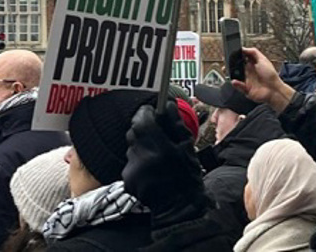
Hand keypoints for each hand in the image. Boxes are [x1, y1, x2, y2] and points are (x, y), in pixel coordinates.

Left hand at [123, 102, 208, 228]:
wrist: (180, 208)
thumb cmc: (187, 178)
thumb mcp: (187, 147)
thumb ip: (175, 124)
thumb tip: (168, 106)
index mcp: (157, 144)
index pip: (142, 118)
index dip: (146, 113)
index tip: (152, 113)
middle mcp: (141, 154)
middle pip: (134, 131)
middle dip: (144, 130)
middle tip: (157, 136)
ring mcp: (132, 167)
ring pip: (132, 147)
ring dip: (142, 147)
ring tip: (158, 158)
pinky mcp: (127, 178)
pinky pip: (130, 162)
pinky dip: (139, 162)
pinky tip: (152, 171)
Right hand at [231, 47, 293, 112]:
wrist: (274, 90)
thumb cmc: (271, 75)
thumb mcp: (263, 60)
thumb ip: (254, 52)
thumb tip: (243, 48)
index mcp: (253, 65)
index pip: (242, 59)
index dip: (237, 56)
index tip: (231, 54)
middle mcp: (249, 72)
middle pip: (237, 67)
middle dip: (232, 65)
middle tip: (228, 62)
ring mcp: (248, 80)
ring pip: (236, 76)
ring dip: (232, 74)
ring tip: (229, 71)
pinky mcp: (246, 89)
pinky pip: (238, 86)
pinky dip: (236, 84)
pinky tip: (235, 81)